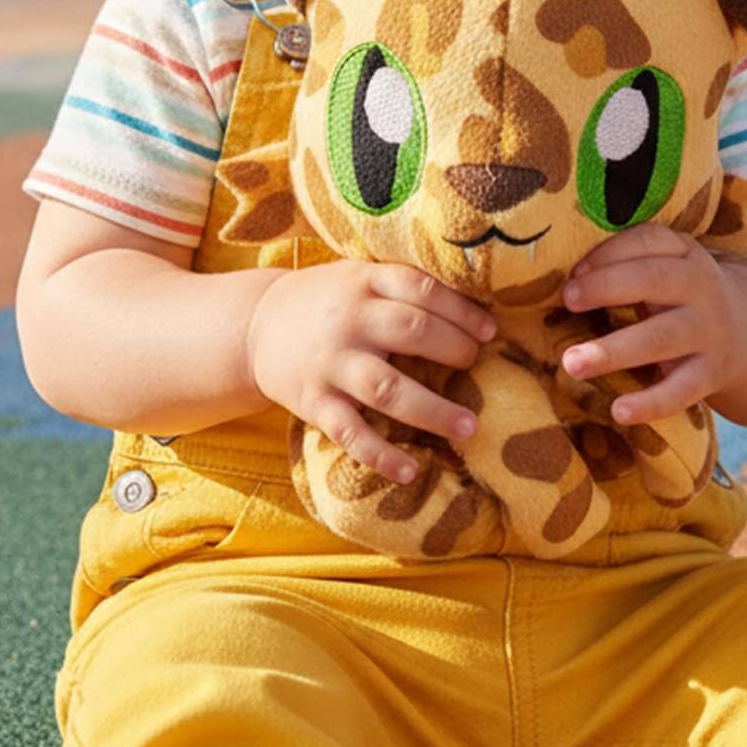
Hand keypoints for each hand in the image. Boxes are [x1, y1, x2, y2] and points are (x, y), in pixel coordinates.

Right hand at [246, 262, 498, 485]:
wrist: (256, 326)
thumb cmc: (328, 300)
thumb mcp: (359, 275)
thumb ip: (403, 284)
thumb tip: (477, 301)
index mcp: (363, 282)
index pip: (420, 288)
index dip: (461, 310)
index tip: (490, 330)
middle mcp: (348, 322)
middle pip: (411, 332)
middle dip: (454, 349)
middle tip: (477, 364)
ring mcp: (331, 365)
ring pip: (387, 388)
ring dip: (433, 410)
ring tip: (469, 427)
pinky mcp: (314, 403)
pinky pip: (351, 433)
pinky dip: (381, 455)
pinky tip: (411, 470)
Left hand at [557, 224, 746, 426]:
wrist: (746, 333)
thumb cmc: (678, 295)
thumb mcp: (666, 265)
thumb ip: (625, 263)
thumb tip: (557, 277)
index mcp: (684, 253)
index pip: (649, 240)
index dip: (609, 253)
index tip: (572, 272)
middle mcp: (700, 287)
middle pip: (654, 280)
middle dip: (606, 288)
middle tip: (566, 302)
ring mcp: (708, 332)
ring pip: (661, 338)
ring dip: (613, 351)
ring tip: (571, 363)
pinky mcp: (711, 374)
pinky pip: (681, 390)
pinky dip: (651, 403)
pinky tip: (619, 411)